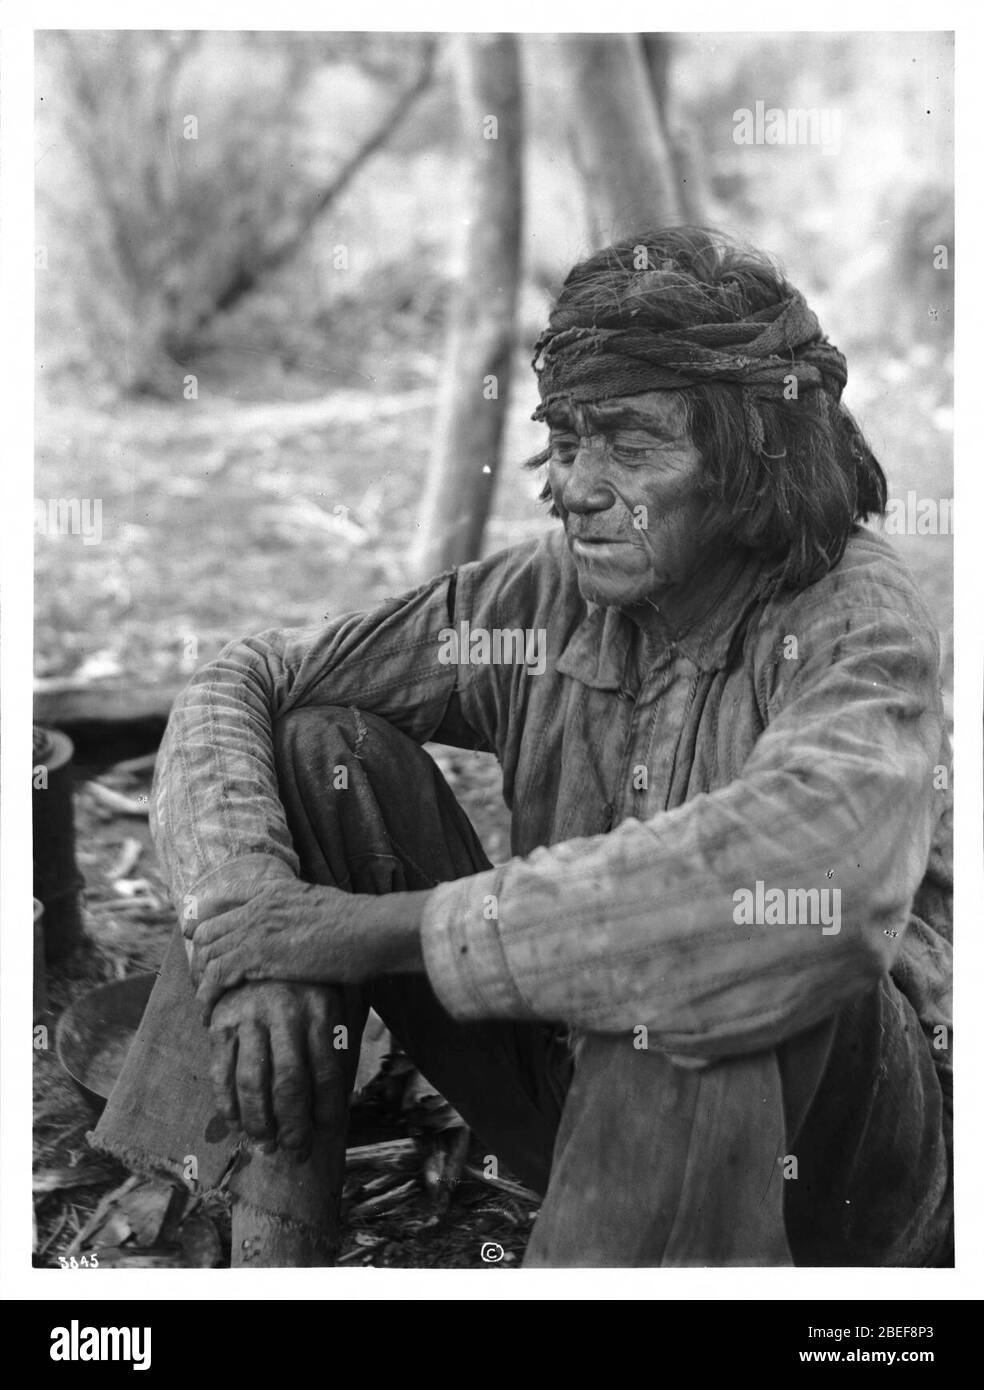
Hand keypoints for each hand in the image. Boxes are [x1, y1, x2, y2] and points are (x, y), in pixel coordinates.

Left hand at [193, 879, 364, 1016]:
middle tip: (202, 983)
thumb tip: (311, 928)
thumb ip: (306, 913)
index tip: (200, 941)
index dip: (207, 924)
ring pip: (207, 953)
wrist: (371, 929)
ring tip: (204, 1003)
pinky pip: (216, 976)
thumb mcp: (327, 907)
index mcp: (275, 892)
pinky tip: (208, 1013)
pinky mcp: (258, 954)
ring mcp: (257, 928)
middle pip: (209, 930)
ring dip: (200, 981)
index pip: (226, 901)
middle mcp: (260, 906)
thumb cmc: (362, 925)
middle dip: (200, 958)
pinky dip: (206, 996)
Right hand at [209, 980, 349, 1159]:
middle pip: (290, 1082)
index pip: (328, 1070)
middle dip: (294, 1125)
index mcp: (321, 1007)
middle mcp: (285, 1011)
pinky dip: (228, 1105)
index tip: (329, 1131)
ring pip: (253, 1082)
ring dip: (260, 1122)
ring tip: (267, 1146)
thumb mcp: (338, 996)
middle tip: (297, 1151)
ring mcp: (249, 1015)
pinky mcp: (220, 1021)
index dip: (329, 1107)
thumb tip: (345, 1095)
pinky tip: (238, 1126)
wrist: (260, 943)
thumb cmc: (307, 981)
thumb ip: (343, 1038)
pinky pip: (221, 1073)